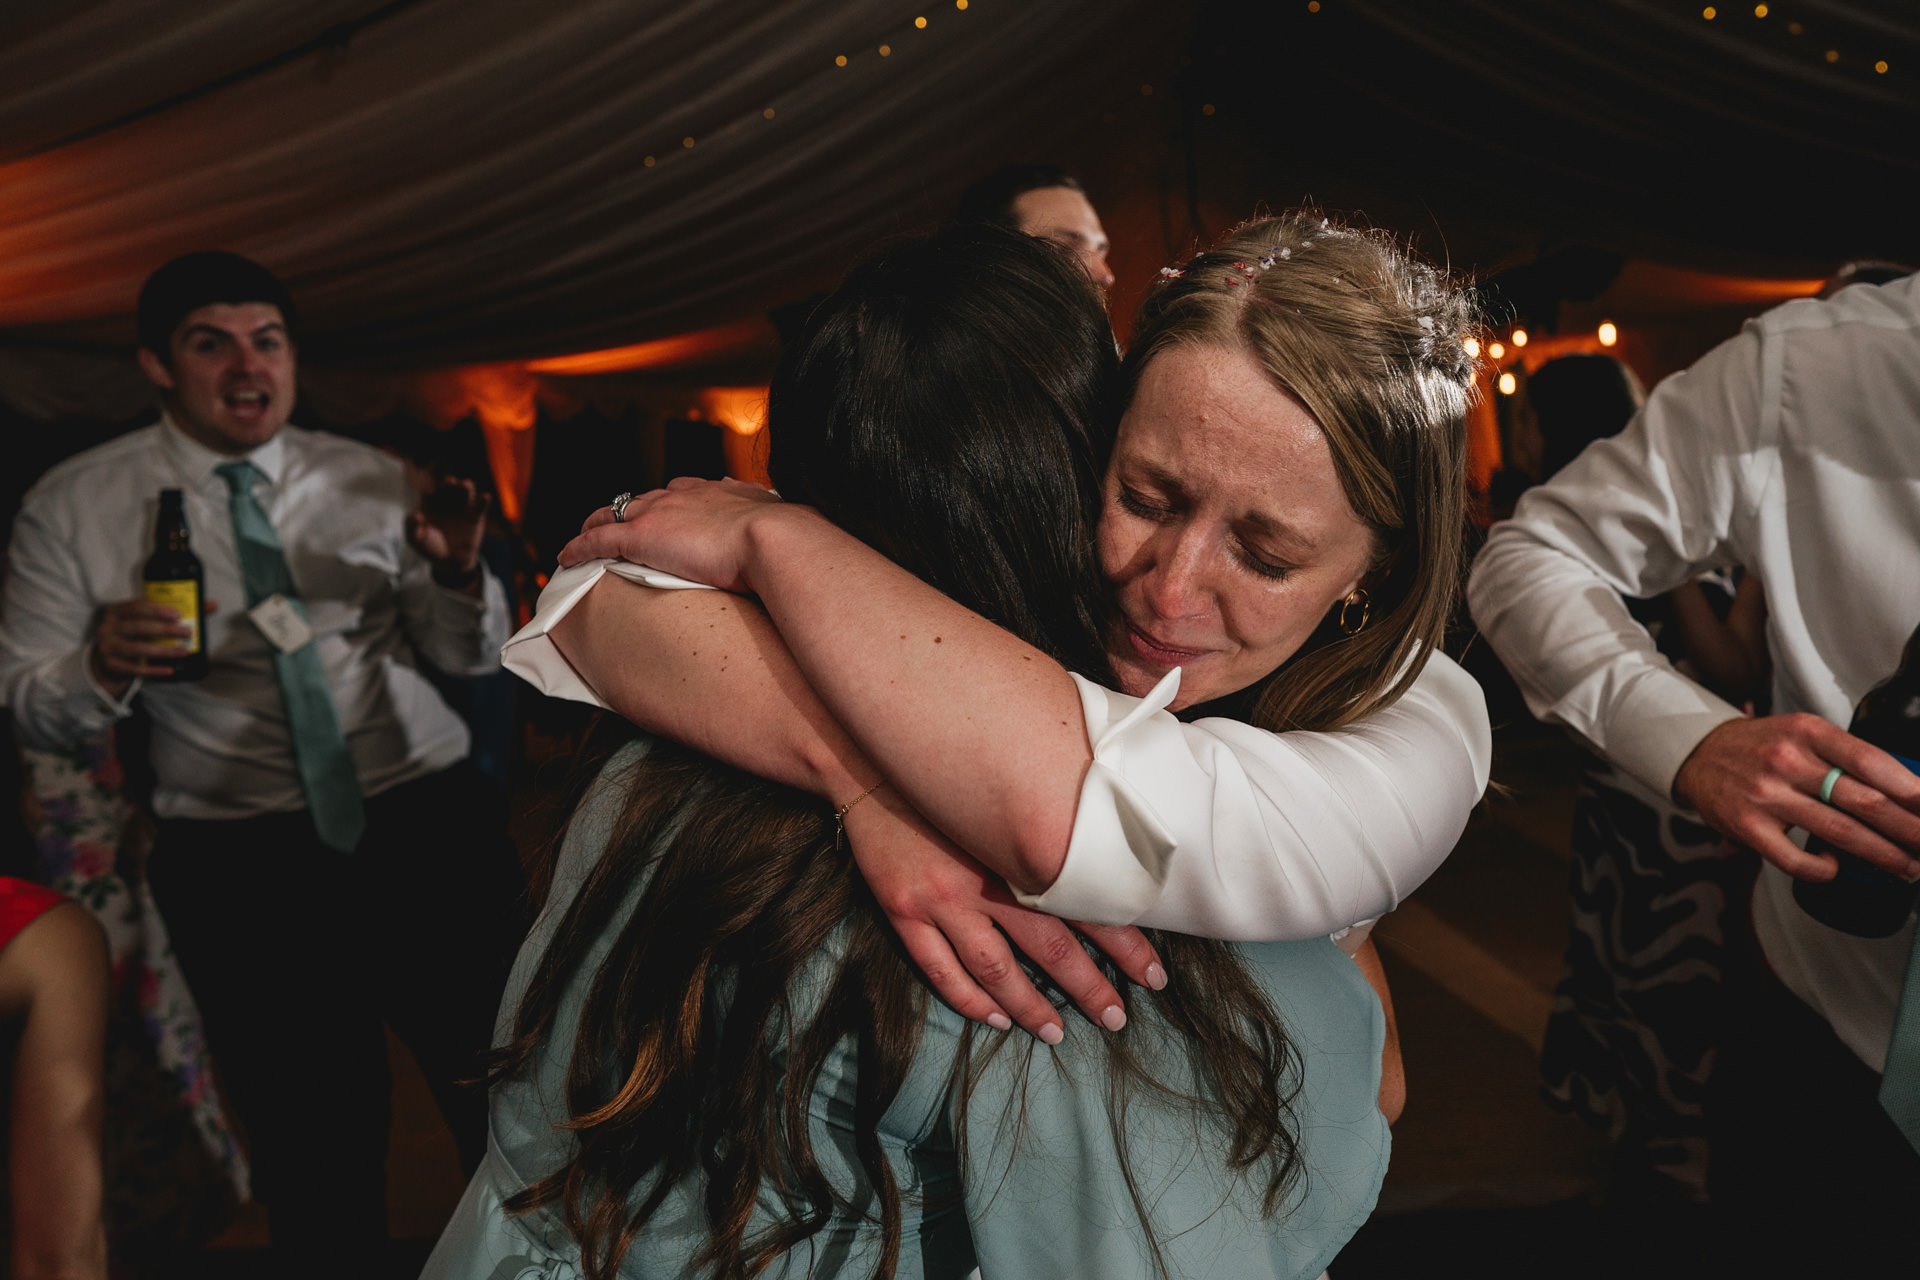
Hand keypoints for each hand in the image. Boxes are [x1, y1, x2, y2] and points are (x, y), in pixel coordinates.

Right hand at [89, 598, 219, 690]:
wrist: (109, 660)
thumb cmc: (134, 635)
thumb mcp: (148, 621)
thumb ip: (177, 613)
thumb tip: (212, 605)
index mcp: (116, 611)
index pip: (136, 606)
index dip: (157, 610)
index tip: (178, 615)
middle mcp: (107, 627)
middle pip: (137, 627)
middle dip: (164, 630)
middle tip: (187, 632)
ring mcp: (106, 647)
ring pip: (135, 648)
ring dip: (162, 650)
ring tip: (183, 652)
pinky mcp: (110, 665)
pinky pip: (133, 669)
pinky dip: (153, 670)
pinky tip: (170, 670)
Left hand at [405, 476, 489, 578]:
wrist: (450, 561)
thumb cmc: (429, 546)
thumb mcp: (415, 539)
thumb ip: (412, 527)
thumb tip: (417, 514)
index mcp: (429, 504)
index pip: (429, 494)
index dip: (428, 491)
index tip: (428, 492)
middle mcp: (446, 501)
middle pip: (448, 488)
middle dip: (448, 483)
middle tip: (449, 481)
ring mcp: (462, 507)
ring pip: (464, 492)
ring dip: (466, 486)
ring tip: (465, 485)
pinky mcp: (475, 516)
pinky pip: (480, 506)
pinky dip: (484, 500)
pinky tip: (486, 496)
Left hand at [561, 477, 784, 590]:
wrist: (773, 538)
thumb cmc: (784, 536)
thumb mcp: (779, 519)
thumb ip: (771, 516)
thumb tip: (780, 515)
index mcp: (715, 492)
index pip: (681, 492)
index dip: (667, 504)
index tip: (663, 513)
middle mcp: (682, 496)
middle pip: (642, 500)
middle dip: (627, 511)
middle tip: (616, 525)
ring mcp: (659, 514)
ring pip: (612, 514)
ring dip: (595, 525)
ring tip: (582, 539)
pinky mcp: (641, 537)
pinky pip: (598, 540)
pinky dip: (579, 546)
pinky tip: (566, 557)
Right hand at [845, 785, 1165, 1042]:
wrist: (864, 753)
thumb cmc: (948, 758)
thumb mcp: (1011, 776)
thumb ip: (1052, 807)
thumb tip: (1111, 826)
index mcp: (1017, 847)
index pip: (1086, 905)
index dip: (1124, 944)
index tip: (1152, 974)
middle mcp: (982, 880)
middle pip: (1049, 947)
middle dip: (1088, 987)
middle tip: (1116, 1018)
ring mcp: (939, 899)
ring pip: (994, 969)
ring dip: (1029, 1006)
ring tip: (1056, 1033)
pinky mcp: (902, 908)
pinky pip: (938, 968)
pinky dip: (968, 998)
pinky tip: (994, 1017)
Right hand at [1673, 713, 1919, 880]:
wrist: (1698, 754)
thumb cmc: (1760, 747)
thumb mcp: (1802, 734)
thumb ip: (1844, 756)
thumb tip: (1903, 793)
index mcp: (1807, 732)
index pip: (1872, 761)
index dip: (1911, 789)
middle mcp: (1787, 761)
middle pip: (1865, 801)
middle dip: (1910, 829)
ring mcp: (1766, 796)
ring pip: (1840, 833)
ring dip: (1883, 855)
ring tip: (1908, 867)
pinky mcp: (1747, 827)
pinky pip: (1796, 860)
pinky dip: (1826, 868)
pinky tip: (1836, 866)